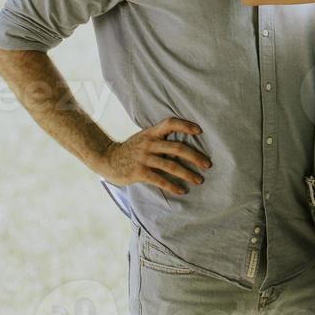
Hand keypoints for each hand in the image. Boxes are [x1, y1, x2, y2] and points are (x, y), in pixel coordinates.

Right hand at [95, 116, 211, 194]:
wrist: (107, 159)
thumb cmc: (131, 150)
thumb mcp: (144, 138)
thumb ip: (160, 139)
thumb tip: (184, 145)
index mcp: (151, 133)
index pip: (170, 123)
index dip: (185, 125)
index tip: (200, 131)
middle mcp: (149, 144)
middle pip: (177, 148)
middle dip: (195, 156)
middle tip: (208, 164)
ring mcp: (143, 158)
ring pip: (171, 166)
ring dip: (187, 174)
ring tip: (199, 180)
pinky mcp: (139, 172)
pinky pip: (160, 180)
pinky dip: (172, 186)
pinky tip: (182, 191)